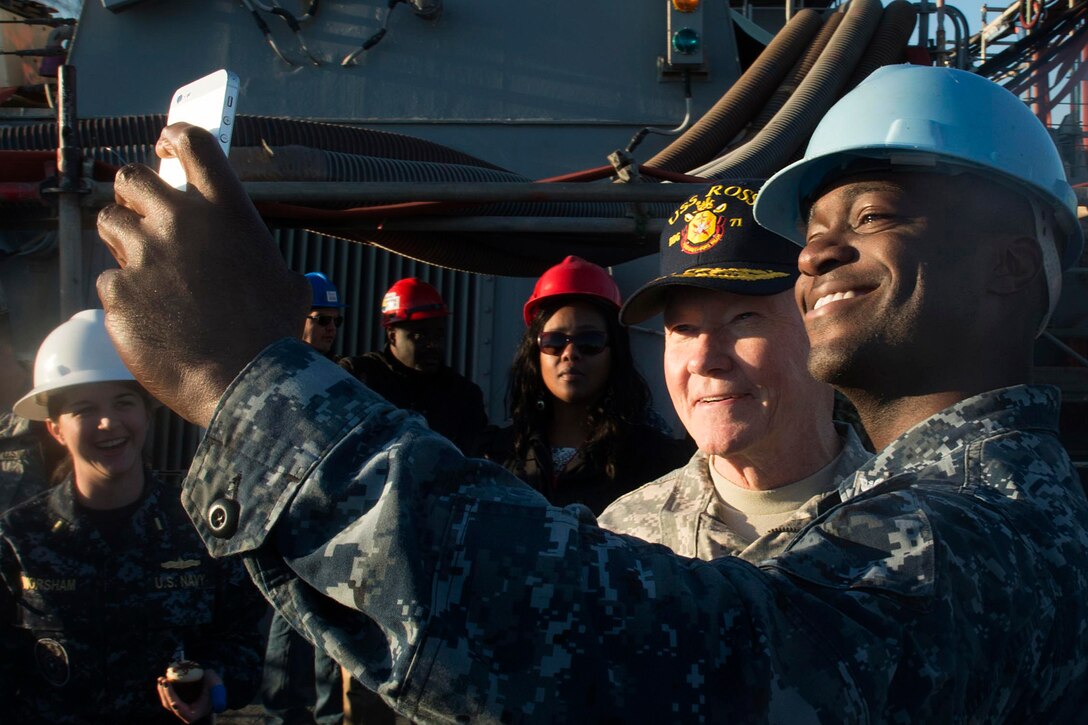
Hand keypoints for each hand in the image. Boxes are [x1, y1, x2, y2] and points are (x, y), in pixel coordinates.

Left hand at [96, 123, 309, 426]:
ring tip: (145, 270)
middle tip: (144, 218)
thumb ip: (260, 258)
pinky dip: (126, 295)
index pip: (193, 143)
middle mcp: (181, 223)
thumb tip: (267, 270)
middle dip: (134, 195)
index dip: (173, 139)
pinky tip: (151, 317)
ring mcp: (145, 255)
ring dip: (123, 241)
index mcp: (227, 211)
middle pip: (132, 178)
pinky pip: (110, 281)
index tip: (166, 149)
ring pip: (110, 224)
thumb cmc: (273, 334)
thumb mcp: (287, 282)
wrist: (243, 380)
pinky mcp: (119, 291)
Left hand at [157, 667, 222, 722]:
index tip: (168, 685)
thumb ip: (218, 695)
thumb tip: (220, 706)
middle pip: (170, 705)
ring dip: (162, 691)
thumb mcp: (218, 689)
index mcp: (192, 715)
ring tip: (161, 679)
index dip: (171, 696)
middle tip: (163, 680)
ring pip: (167, 702)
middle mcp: (184, 714)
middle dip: (165, 692)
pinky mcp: (178, 703)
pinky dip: (165, 690)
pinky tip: (164, 680)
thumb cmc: (216, 688)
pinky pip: (168, 698)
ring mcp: (180, 709)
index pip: (178, 707)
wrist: (214, 687)